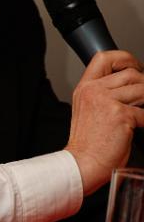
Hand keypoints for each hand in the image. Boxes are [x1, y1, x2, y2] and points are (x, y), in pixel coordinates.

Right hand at [66, 50, 143, 194]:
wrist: (83, 164)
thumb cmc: (88, 143)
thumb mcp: (87, 109)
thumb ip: (101, 94)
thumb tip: (129, 86)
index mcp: (85, 88)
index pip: (104, 58)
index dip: (124, 59)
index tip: (134, 68)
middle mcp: (94, 91)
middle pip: (130, 73)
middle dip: (143, 85)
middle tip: (143, 98)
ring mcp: (107, 101)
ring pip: (142, 89)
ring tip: (141, 112)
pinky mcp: (121, 115)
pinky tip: (141, 127)